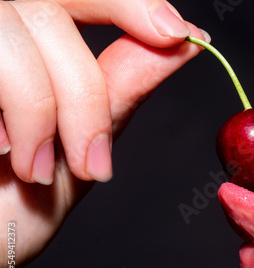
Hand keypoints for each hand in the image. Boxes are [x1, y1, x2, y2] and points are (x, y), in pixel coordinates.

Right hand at [0, 0, 208, 267]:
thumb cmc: (8, 211)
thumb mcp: (78, 147)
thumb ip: (119, 88)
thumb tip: (186, 42)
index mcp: (29, 45)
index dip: (130, 4)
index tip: (179, 35)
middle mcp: (0, 29)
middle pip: (56, 8)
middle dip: (86, 89)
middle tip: (91, 161)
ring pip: (30, 27)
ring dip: (46, 109)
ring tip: (39, 171)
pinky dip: (20, 109)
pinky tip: (1, 154)